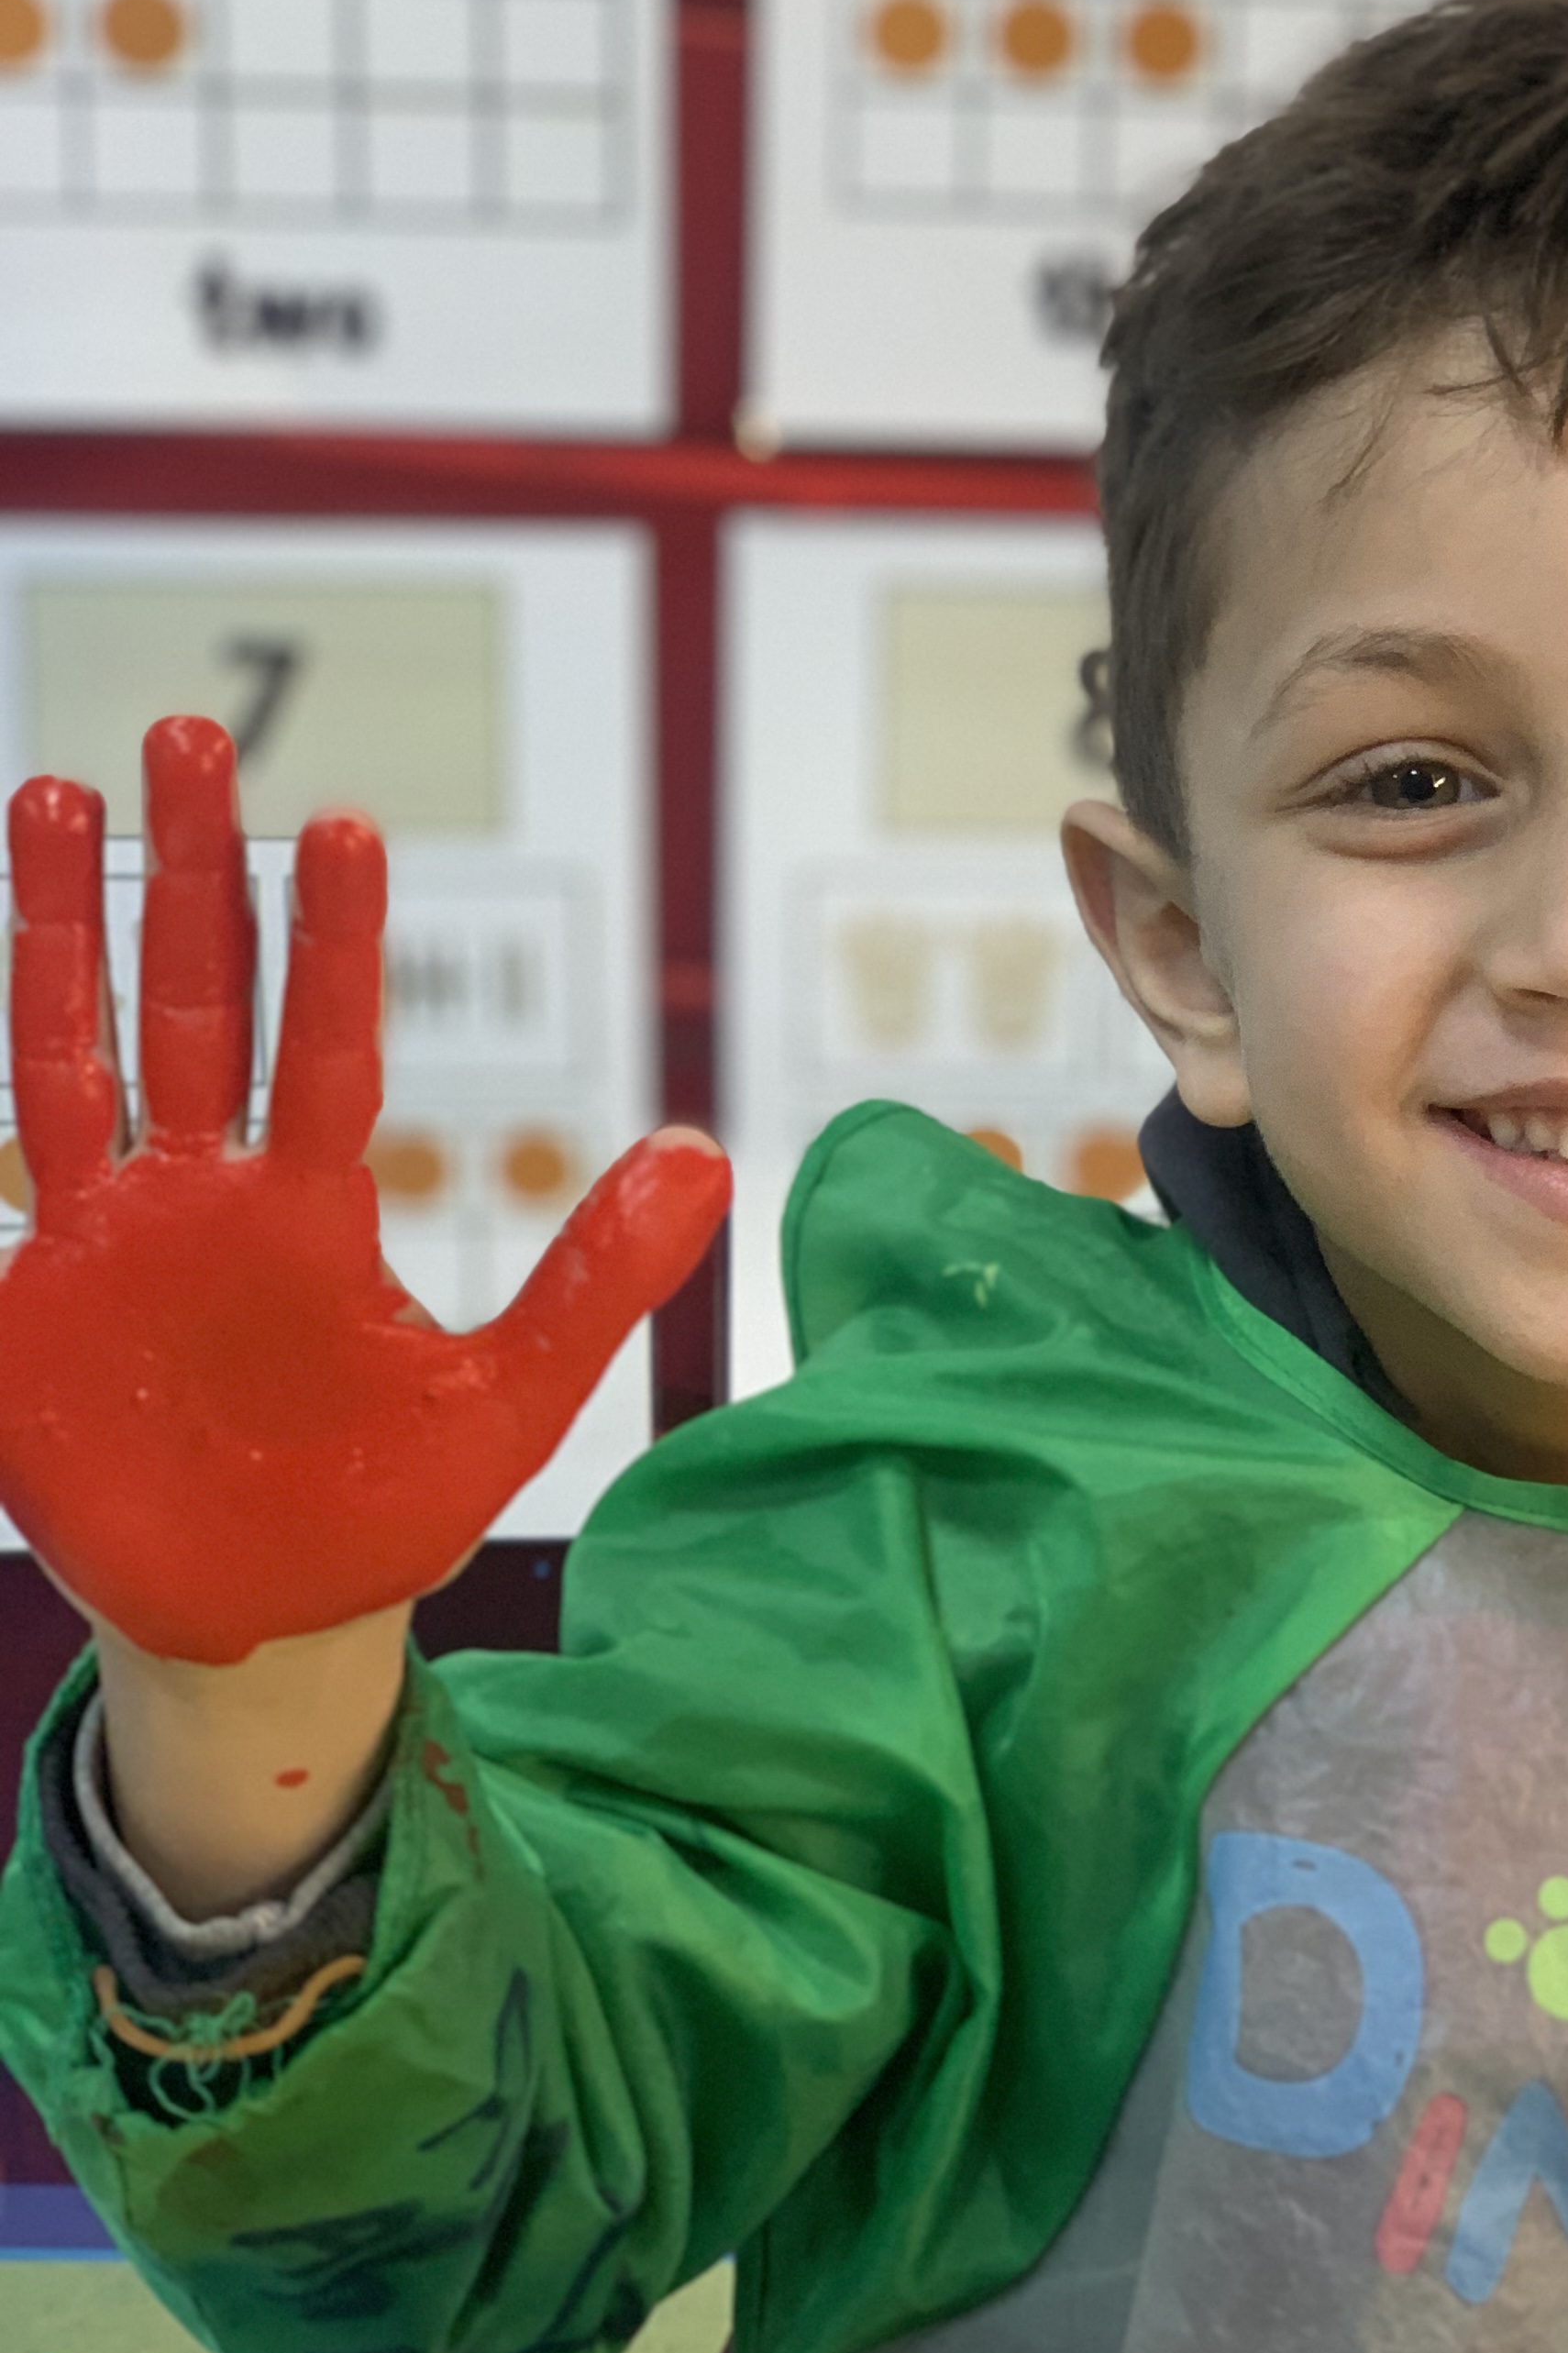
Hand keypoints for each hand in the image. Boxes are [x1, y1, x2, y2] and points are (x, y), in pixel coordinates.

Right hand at [0, 716, 728, 1664]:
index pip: (328, 1042)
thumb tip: (711, 1151)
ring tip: (49, 791)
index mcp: (316, 1208)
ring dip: (60, 925)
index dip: (330, 937)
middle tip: (186, 732)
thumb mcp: (508, 1403)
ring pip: (76, 1047)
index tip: (344, 823)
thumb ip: (595, 1279)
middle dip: (190, 871)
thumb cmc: (380, 1510)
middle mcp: (209, 1193)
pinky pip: (2, 1171)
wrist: (261, 1620)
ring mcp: (109, 1233)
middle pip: (195, 998)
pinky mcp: (28, 1299)